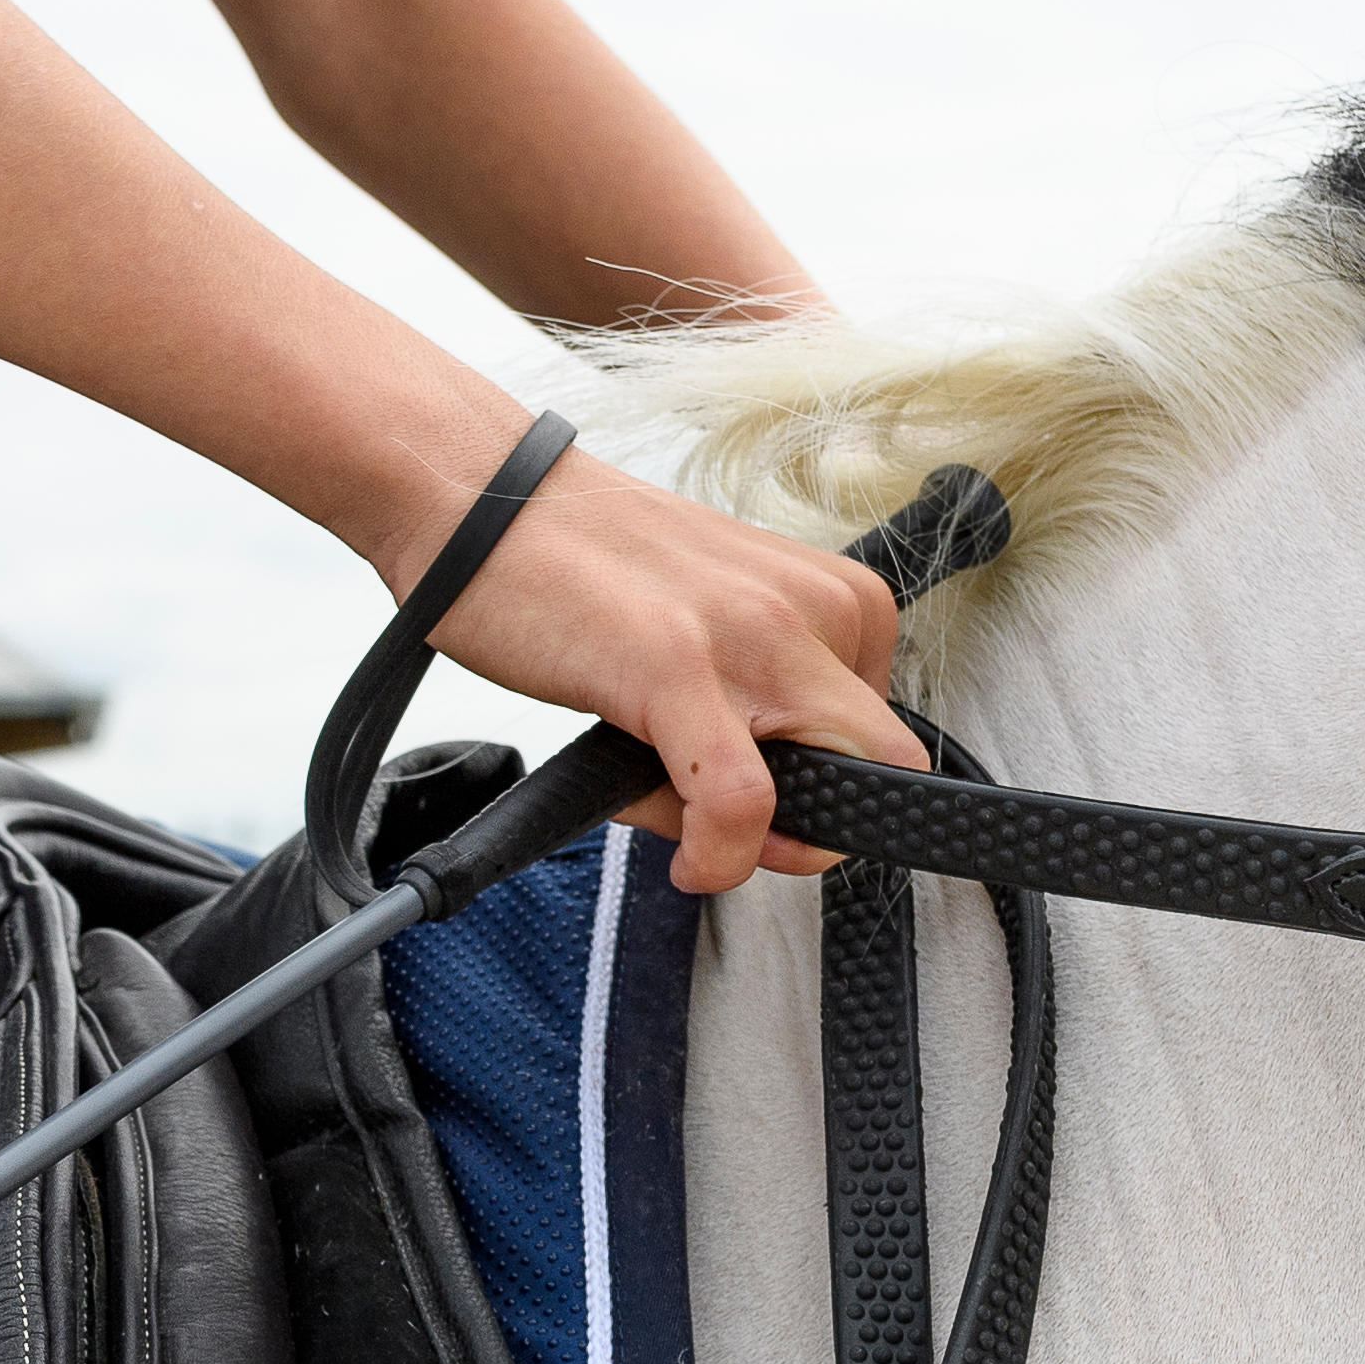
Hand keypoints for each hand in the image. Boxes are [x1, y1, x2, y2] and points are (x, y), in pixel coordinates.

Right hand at [403, 449, 916, 893]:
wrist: (478, 500)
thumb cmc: (577, 570)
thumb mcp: (694, 640)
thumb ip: (747, 730)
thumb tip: (763, 840)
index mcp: (823, 593)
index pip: (886, 733)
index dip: (836, 799)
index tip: (775, 817)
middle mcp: (805, 605)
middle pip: (881, 764)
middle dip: (819, 827)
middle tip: (740, 837)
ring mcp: (748, 633)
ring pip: (824, 786)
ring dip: (756, 838)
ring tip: (679, 816)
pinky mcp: (676, 665)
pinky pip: (740, 803)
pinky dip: (722, 857)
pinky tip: (691, 863)